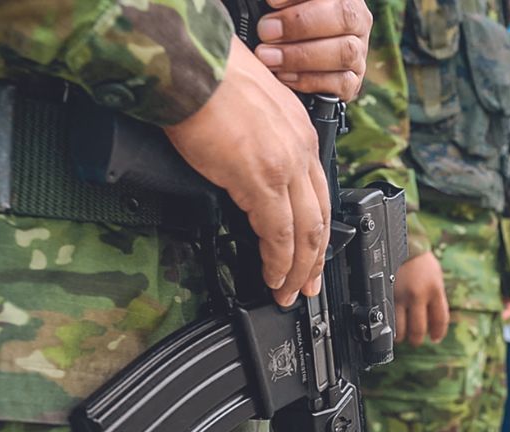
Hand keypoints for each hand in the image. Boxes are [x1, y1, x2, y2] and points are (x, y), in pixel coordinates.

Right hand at [165, 38, 328, 306]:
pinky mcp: (261, 179)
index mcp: (301, 130)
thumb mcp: (251, 108)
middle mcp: (301, 149)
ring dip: (297, 268)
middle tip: (307, 285)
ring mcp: (285, 165)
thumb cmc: (205, 76)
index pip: (319, 191)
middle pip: (320, 217)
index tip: (311, 251)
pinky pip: (278, 232)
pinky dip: (278, 260)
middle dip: (315, 259)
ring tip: (287, 291)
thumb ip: (259, 143)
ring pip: (306, 231)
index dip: (318, 227)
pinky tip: (272, 275)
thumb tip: (245, 174)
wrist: (188, 63)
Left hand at [255, 0, 371, 98]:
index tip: (271, 2)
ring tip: (268, 57)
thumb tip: (272, 4)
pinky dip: (310, 80)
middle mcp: (358, 19)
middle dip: (300, 25)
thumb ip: (280, 4)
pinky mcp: (353, 80)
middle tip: (266, 31)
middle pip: (345, 17)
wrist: (297, 52)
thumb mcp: (284, 6)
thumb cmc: (284, 19)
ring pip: (345, 53)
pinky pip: (341, 83)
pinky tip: (284, 76)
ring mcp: (359, 51)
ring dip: (302, 56)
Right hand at [393, 251, 449, 345]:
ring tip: (401, 335)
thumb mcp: (436, 278)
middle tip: (416, 340)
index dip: (438, 333)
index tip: (435, 338)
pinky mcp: (386, 294)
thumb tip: (433, 322)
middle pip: (419, 329)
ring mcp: (401, 295)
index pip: (440, 320)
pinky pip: (387, 317)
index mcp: (435, 290)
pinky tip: (391, 326)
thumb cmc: (420, 261)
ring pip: (400, 328)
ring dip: (401, 335)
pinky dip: (389, 325)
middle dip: (417, 339)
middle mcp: (418, 295)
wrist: (402, 244)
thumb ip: (435, 299)